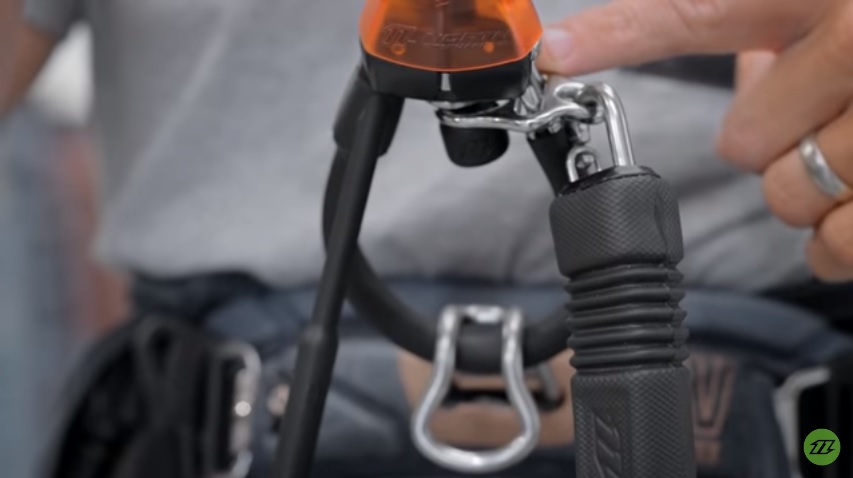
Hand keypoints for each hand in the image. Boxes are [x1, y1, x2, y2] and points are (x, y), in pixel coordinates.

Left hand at [537, 0, 852, 281]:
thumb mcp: (827, 11)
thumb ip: (769, 28)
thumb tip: (742, 69)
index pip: (698, 15)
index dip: (617, 37)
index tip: (554, 54)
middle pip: (742, 140)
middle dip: (761, 139)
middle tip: (805, 116)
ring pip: (785, 195)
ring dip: (802, 185)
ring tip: (842, 149)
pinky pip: (834, 244)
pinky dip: (833, 236)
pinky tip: (850, 200)